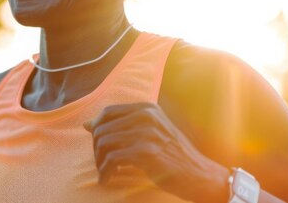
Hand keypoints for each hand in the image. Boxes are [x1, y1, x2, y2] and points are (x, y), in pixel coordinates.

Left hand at [84, 102, 228, 202]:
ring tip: (105, 172)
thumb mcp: (150, 133)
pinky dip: (105, 171)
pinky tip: (107, 178)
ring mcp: (146, 133)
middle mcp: (146, 116)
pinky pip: (112, 159)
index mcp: (146, 108)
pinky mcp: (146, 152)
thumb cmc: (172, 155)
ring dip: (99, 162)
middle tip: (102, 164)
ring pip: (104, 143)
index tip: (97, 145)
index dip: (97, 128)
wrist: (200, 174)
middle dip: (96, 148)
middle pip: (102, 128)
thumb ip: (121, 126)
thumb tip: (87, 124)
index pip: (107, 112)